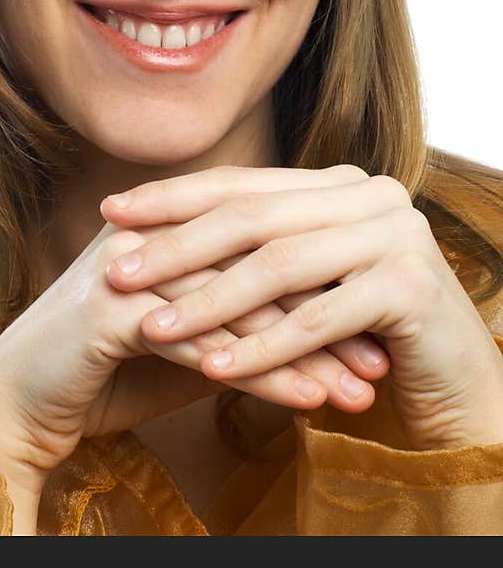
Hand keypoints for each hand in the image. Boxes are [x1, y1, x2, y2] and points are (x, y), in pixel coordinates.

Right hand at [0, 213, 383, 502]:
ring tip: (358, 389)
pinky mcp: (109, 310)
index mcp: (167, 224)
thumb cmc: (106, 369)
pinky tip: (306, 399)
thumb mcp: (187, 338)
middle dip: (325, 316)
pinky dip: (261, 371)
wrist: (22, 401)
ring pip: (237, 303)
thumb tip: (320, 326)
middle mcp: (150, 234)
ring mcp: (127, 266)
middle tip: (380, 359)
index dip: (321, 283)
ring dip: (305, 348)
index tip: (378, 326)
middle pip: (257, 266)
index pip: (260, 244)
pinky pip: (202, 341)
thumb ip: (238, 319)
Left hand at [101, 164, 502, 449]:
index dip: (174, 195)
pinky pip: (318, 319)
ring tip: (150, 330)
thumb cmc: (362, 334)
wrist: (453, 385)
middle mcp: (369, 194)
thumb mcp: (304, 280)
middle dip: (176, 245)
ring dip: (208, 300)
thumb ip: (255, 246)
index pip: (243, 182)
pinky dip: (263, 347)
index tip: (112, 209)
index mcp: (338, 183)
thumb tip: (155, 231)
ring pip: (279, 266)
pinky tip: (215, 368)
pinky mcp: (410, 286)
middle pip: (252, 217)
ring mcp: (394, 234)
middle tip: (116, 270)